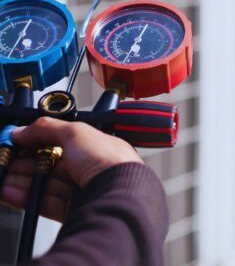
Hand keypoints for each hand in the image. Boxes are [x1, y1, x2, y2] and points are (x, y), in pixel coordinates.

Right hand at [0, 119, 141, 221]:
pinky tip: (8, 191)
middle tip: (5, 159)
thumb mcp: (77, 133)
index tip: (17, 141)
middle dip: (24, 162)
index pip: (62, 142)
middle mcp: (91, 168)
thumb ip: (48, 129)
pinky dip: (25, 197)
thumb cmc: (110, 162)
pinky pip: (44, 202)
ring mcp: (82, 190)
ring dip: (21, 180)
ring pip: (45, 184)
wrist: (117, 196)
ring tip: (2, 176)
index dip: (38, 141)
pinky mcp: (73, 210)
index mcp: (97, 147)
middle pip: (51, 165)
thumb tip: (23, 129)